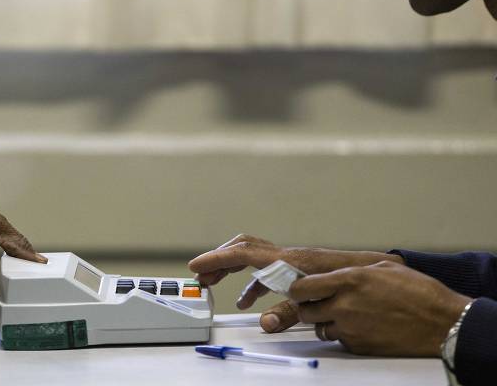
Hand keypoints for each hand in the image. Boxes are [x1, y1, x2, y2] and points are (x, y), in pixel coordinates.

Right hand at [188, 234, 402, 331]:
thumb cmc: (349, 283)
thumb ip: (288, 313)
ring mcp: (290, 260)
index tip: (196, 265)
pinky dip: (250, 282)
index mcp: (286, 260)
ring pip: (252, 257)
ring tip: (213, 282)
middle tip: (201, 273)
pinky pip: (265, 270)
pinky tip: (248, 301)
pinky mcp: (297, 268)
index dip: (216, 258)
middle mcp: (285, 255)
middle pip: (243, 248)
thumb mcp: (316, 303)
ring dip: (231, 268)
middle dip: (219, 259)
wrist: (376, 273)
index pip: (243, 254)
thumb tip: (263, 324)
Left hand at [290, 260, 470, 355]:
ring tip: (346, 315)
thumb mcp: (383, 267)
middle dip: (309, 307)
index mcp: (348, 280)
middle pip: (305, 311)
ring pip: (321, 328)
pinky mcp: (359, 346)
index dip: (297, 289)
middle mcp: (344, 305)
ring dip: (327, 322)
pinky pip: (340, 341)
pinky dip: (345, 335)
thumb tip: (334, 275)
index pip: (302, 288)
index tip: (300, 290)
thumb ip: (351, 271)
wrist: (442, 322)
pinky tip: (362, 326)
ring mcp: (350, 328)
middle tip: (321, 303)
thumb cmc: (418, 292)